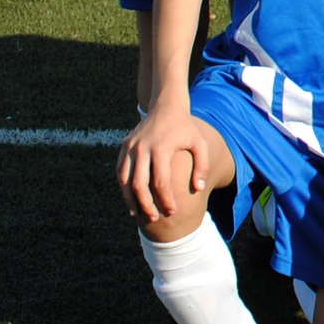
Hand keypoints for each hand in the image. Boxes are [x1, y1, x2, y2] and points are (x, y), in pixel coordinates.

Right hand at [118, 104, 208, 222]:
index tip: (173, 211)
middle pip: (139, 185)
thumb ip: (202, 166)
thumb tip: (198, 188)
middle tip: (155, 218)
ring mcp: (130, 147)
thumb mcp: (200, 143)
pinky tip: (131, 198)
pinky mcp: (124, 146)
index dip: (166, 200)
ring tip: (139, 213)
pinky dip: (123, 187)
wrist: (166, 106)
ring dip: (131, 199)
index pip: (161, 182)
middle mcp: (142, 148)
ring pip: (125, 180)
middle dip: (146, 205)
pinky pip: (120, 171)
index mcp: (161, 148)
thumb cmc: (185, 128)